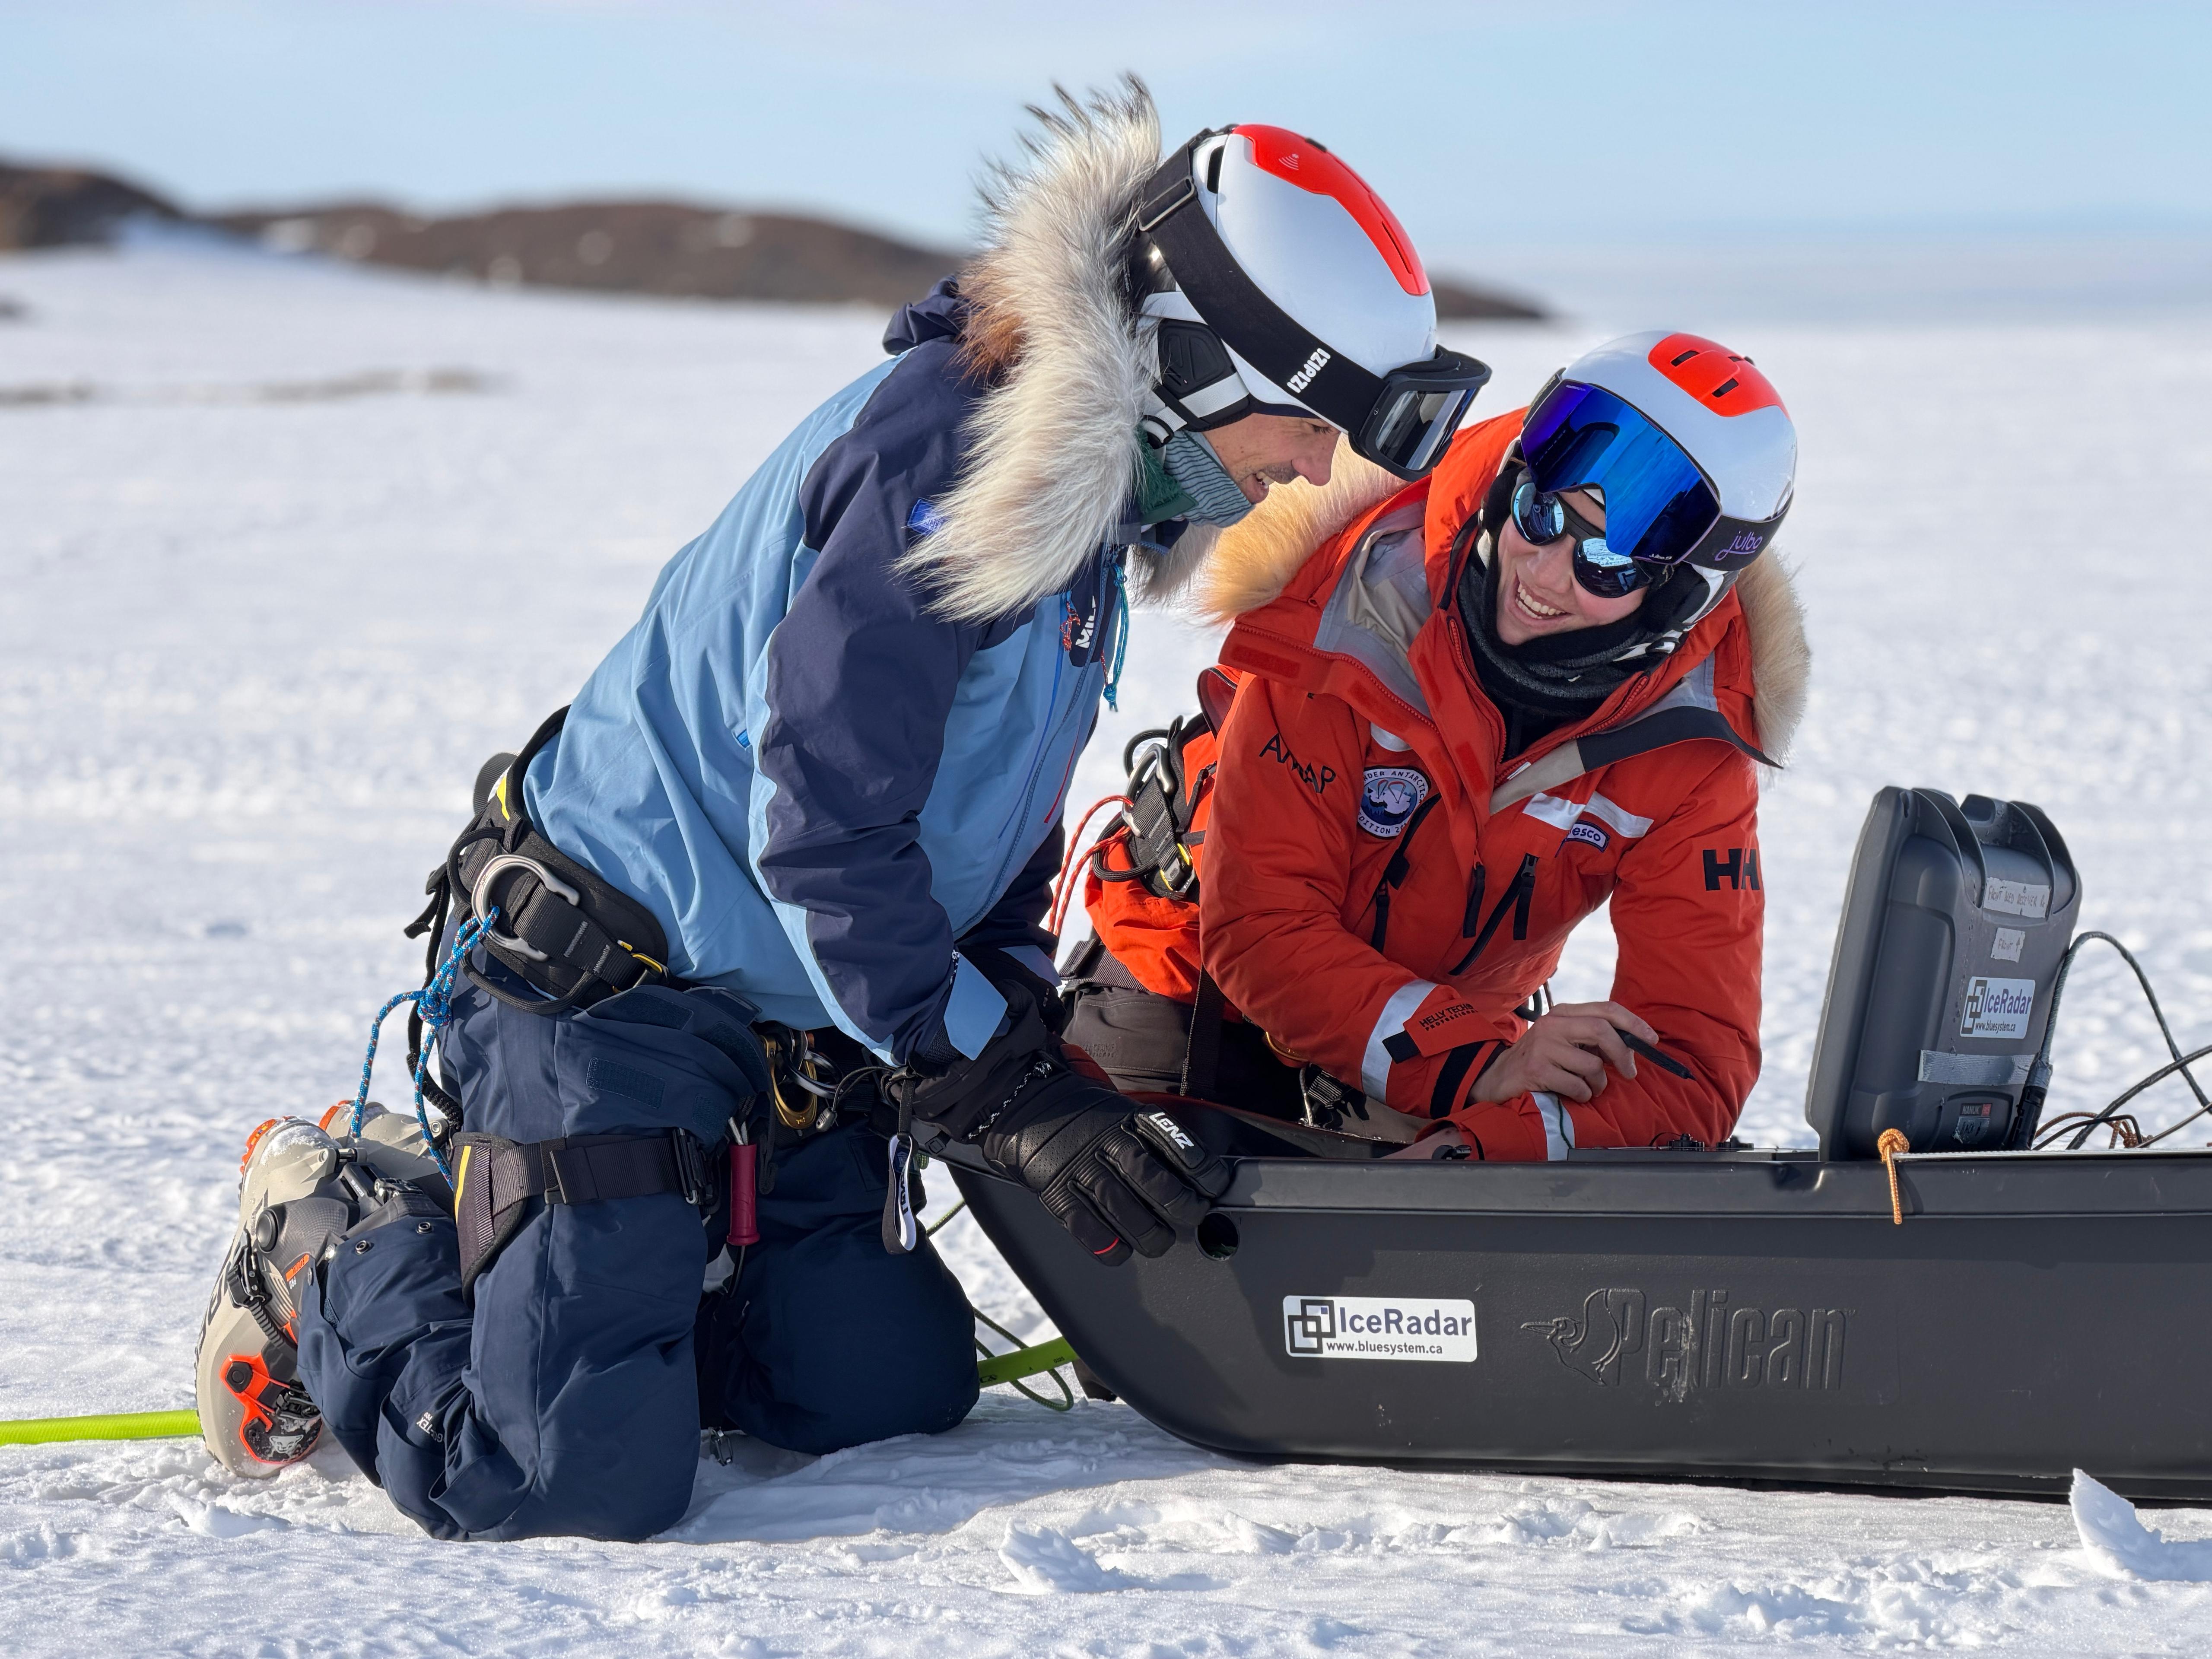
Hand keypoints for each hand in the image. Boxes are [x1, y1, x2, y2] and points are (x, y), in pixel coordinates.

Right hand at [906, 986, 1228, 1263]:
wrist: (1023, 1101)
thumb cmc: (1082, 1114)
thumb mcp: (1122, 1110)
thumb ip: (1152, 1138)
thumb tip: (1195, 1173)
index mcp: (1129, 1119)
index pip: (1178, 1146)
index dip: (1204, 1172)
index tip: (1215, 1185)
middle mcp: (1108, 1142)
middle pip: (1155, 1182)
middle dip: (1183, 1206)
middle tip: (1192, 1215)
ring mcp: (1081, 1166)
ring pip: (1125, 1209)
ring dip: (1150, 1234)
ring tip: (1159, 1240)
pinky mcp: (1056, 1189)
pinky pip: (1085, 1226)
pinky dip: (1107, 1246)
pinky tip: (1120, 1251)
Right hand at [1469, 1000, 1656, 1104]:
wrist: (1498, 1078)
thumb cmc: (1540, 1060)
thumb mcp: (1564, 1040)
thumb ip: (1591, 1037)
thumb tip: (1631, 1044)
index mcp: (1563, 1013)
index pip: (1606, 1009)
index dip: (1633, 1023)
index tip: (1650, 1040)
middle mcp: (1552, 1024)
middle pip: (1602, 1031)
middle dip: (1623, 1055)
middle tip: (1629, 1072)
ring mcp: (1543, 1046)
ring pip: (1592, 1064)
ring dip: (1599, 1083)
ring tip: (1589, 1088)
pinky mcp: (1537, 1070)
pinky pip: (1577, 1086)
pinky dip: (1582, 1095)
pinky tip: (1572, 1094)